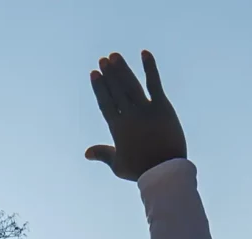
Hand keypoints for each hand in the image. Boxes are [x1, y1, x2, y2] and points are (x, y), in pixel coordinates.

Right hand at [84, 51, 185, 180]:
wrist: (165, 172)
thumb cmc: (141, 171)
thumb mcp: (118, 165)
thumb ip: (103, 154)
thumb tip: (86, 153)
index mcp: (117, 128)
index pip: (105, 102)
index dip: (99, 87)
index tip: (94, 74)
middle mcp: (129, 115)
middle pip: (116, 90)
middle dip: (109, 74)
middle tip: (103, 60)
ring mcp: (146, 110)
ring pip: (131, 84)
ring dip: (122, 69)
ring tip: (115, 56)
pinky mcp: (163, 108)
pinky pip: (155, 84)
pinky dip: (150, 68)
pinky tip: (144, 53)